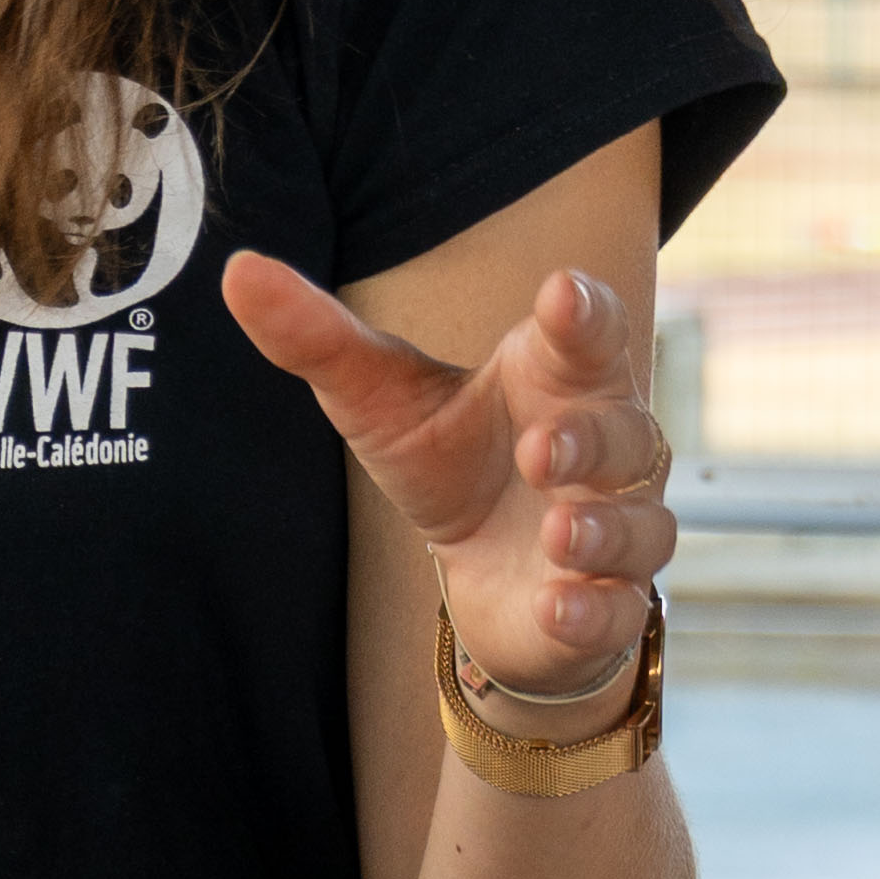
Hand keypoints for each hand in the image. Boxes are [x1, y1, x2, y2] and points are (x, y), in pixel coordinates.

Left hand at [220, 248, 674, 706]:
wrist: (483, 578)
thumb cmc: (448, 460)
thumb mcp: (378, 400)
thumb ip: (319, 337)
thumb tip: (237, 270)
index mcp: (559, 375)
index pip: (588, 330)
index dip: (583, 312)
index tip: (561, 293)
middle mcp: (607, 444)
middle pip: (624, 430)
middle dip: (588, 439)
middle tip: (539, 448)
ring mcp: (618, 525)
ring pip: (641, 522)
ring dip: (603, 526)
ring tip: (559, 530)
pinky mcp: (610, 601)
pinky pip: (623, 607)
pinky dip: (595, 607)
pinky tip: (558, 606)